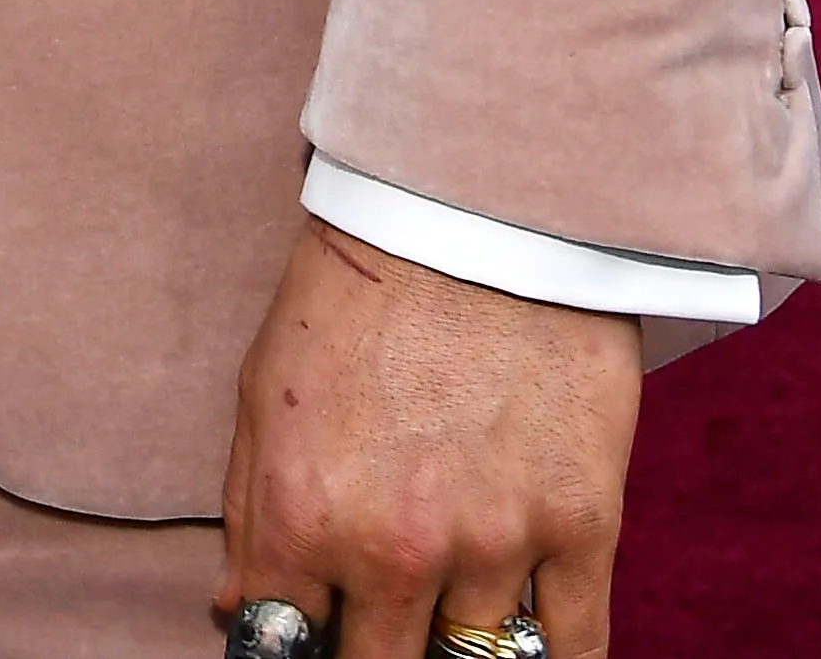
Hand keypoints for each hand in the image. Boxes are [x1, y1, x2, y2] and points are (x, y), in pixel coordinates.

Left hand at [222, 224, 636, 658]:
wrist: (474, 206)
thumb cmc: (358, 292)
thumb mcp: (265, 395)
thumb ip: (251, 519)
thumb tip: (238, 613)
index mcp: (303, 519)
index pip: (286, 647)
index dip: (298, 644)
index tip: (315, 631)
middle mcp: (394, 549)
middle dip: (375, 650)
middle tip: (382, 617)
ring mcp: (494, 545)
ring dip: (455, 648)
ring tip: (446, 610)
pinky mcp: (582, 525)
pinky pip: (574, 648)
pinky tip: (526, 650)